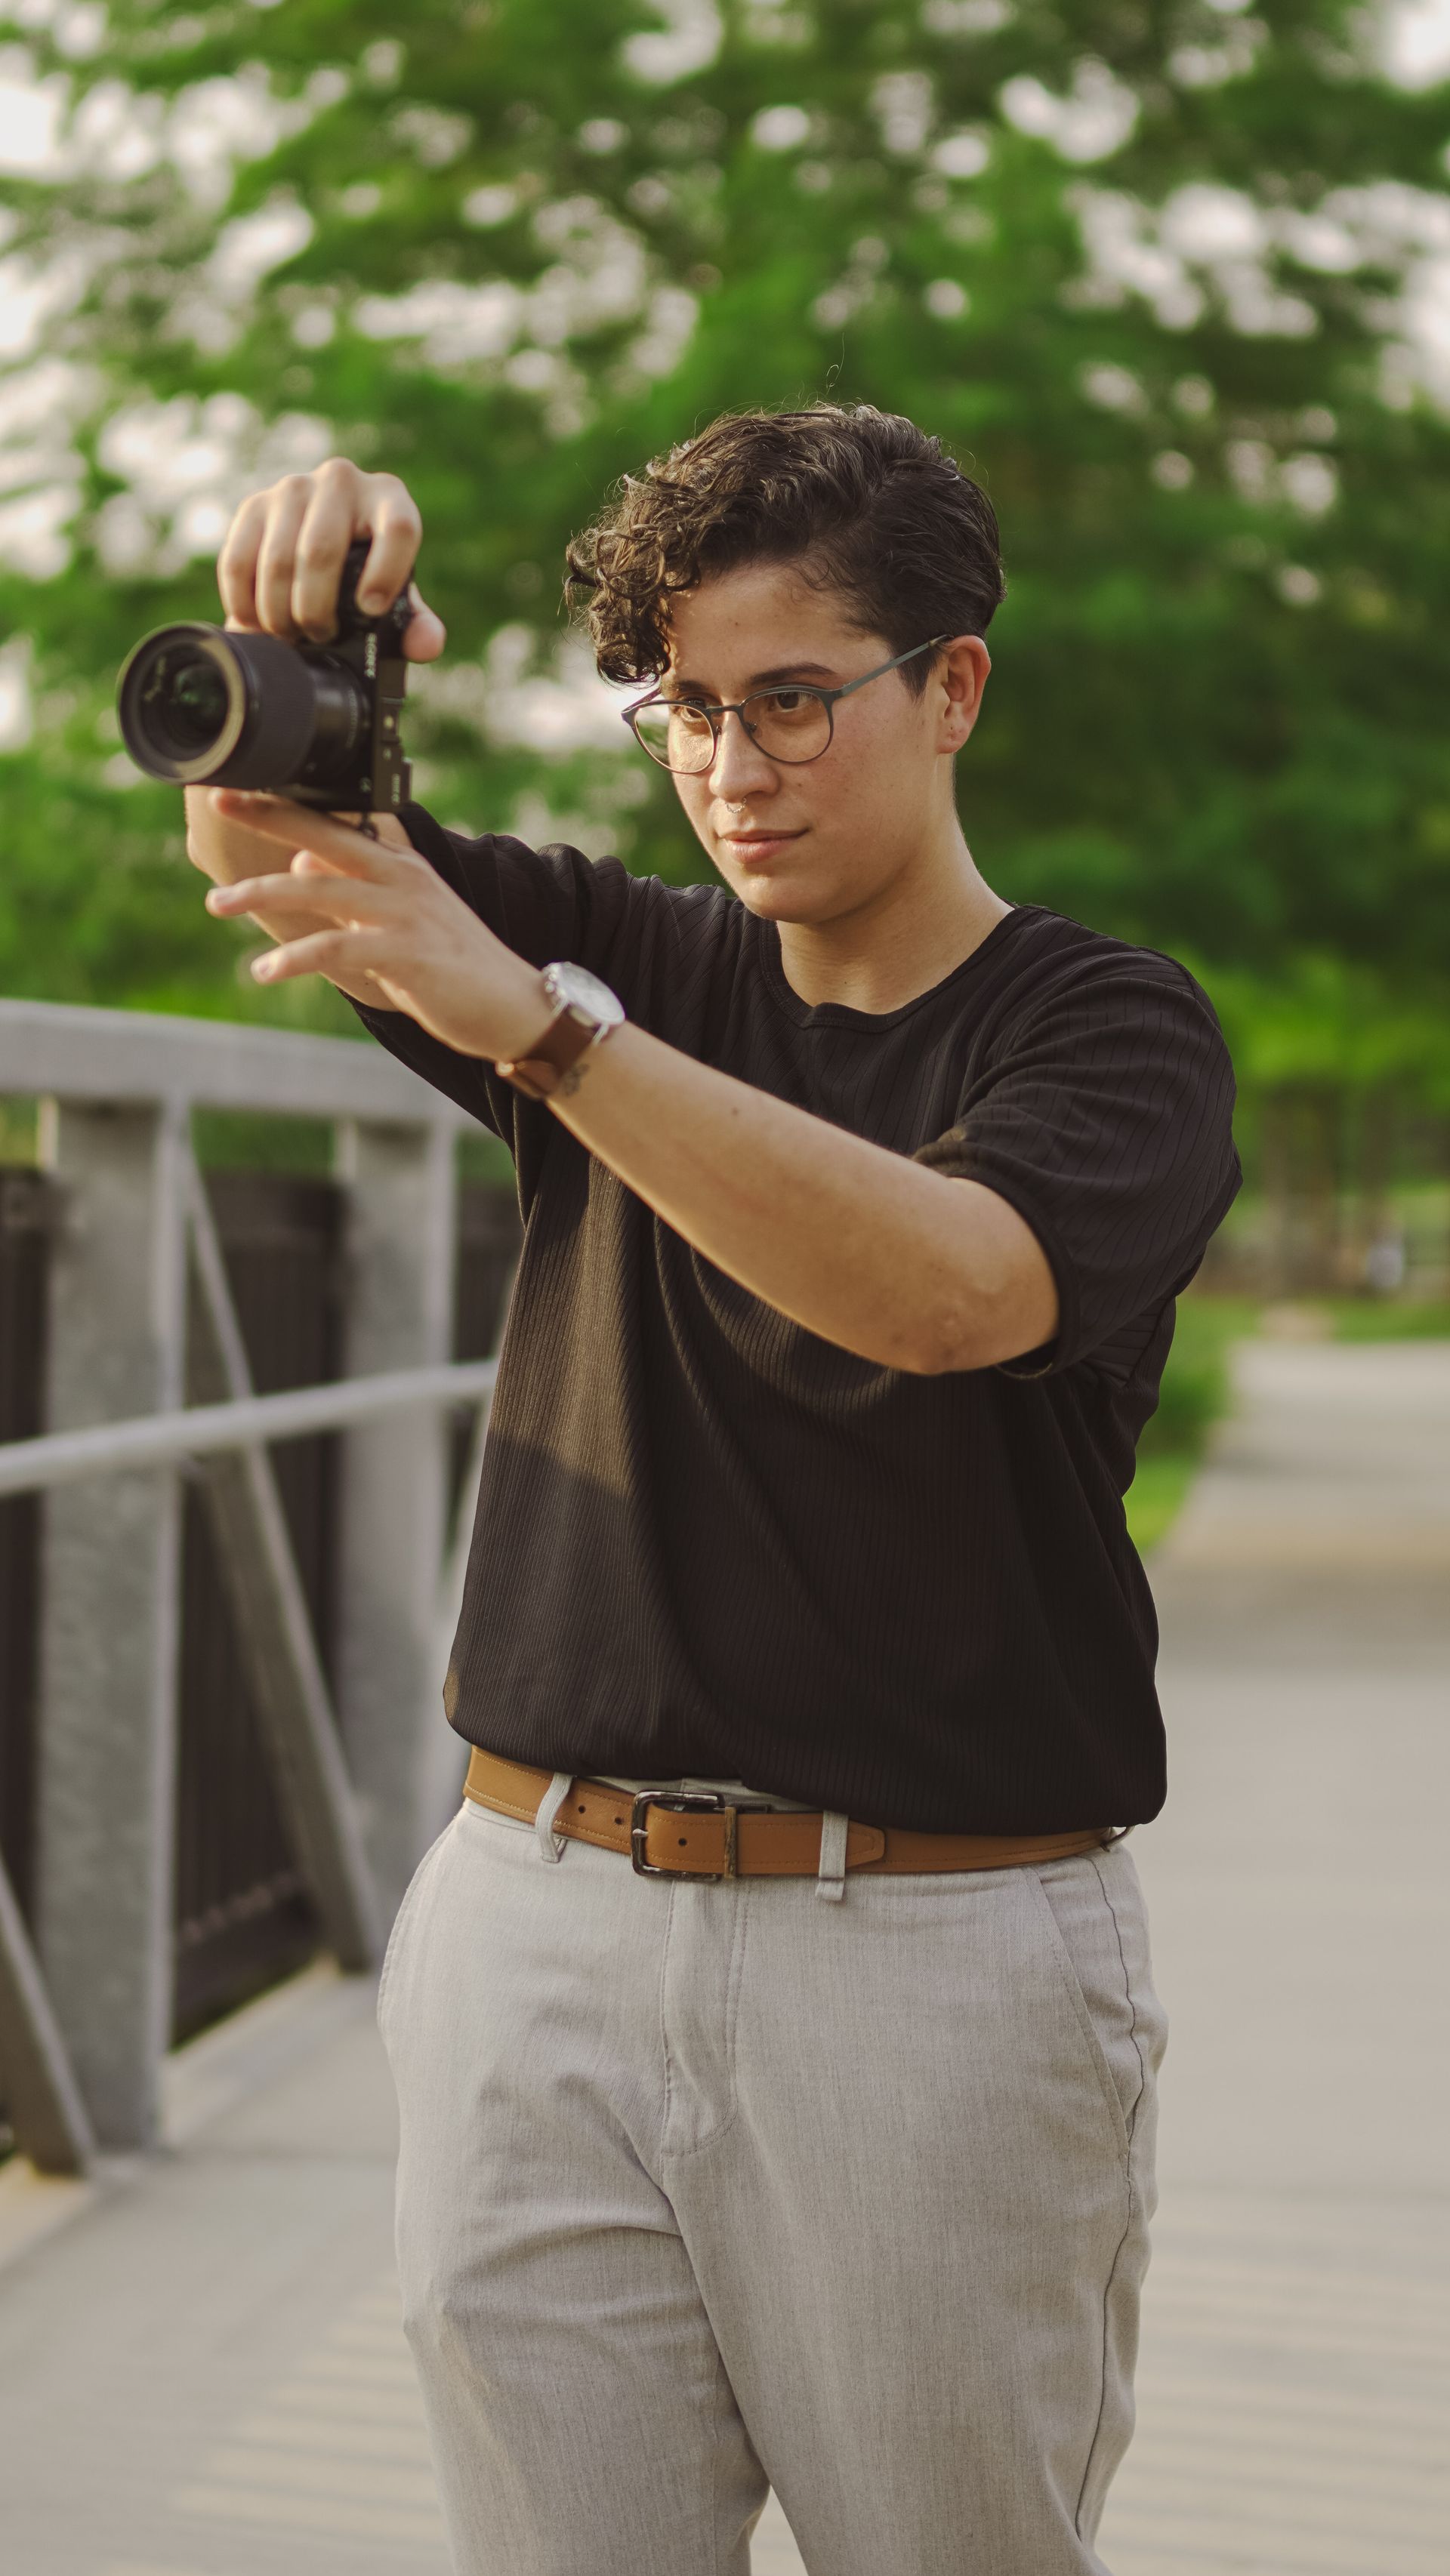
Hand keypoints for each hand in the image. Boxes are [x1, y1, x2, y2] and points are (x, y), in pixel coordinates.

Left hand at [203, 795, 546, 1059]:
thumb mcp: (403, 917)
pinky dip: (295, 958)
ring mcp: (406, 912)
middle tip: (221, 806)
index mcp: (401, 864)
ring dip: (263, 893)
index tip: (240, 790)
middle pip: (325, 835)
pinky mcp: (407, 953)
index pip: (337, 821)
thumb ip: (354, 888)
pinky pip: (338, 948)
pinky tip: (264, 972)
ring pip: (321, 888)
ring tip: (218, 903)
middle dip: (269, 818)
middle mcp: (402, 877)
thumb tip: (301, 861)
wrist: (514, 1007)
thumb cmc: (456, 967)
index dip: (287, 804)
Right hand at [217, 455, 445, 653]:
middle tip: (320, 636)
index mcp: (389, 499)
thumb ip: (416, 626)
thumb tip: (426, 646)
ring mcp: (293, 489)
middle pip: (320, 551)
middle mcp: (341, 481)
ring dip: (279, 612)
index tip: (370, 610)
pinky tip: (257, 624)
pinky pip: (239, 560)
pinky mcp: (254, 506)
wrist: (325, 545)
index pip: (398, 528)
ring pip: (277, 560)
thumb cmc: (370, 575)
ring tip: (290, 636)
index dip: (385, 574)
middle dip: (315, 610)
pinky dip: (244, 603)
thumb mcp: (397, 599)